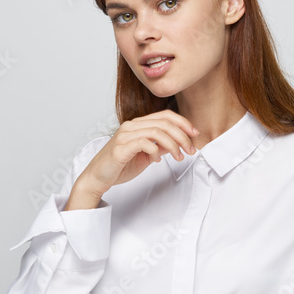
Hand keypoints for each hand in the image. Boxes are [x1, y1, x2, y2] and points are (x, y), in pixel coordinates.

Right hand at [78, 110, 198, 197]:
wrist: (98, 177)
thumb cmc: (119, 166)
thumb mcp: (146, 156)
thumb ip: (160, 147)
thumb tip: (177, 144)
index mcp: (138, 125)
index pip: (165, 115)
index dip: (183, 123)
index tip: (194, 134)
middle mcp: (131, 126)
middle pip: (164, 122)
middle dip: (182, 136)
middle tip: (190, 150)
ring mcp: (125, 135)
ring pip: (156, 131)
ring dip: (173, 145)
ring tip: (179, 157)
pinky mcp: (121, 147)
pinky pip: (144, 143)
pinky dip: (155, 151)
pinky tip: (158, 160)